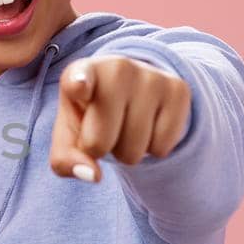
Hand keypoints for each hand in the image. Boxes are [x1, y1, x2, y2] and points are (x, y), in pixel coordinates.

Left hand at [50, 55, 189, 181]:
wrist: (130, 90)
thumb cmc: (90, 115)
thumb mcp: (69, 134)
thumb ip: (65, 159)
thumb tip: (93, 175)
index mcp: (79, 73)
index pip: (77, 79)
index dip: (78, 84)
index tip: (78, 87)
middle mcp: (116, 67)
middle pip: (100, 143)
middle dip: (99, 150)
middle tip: (104, 129)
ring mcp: (150, 76)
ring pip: (134, 151)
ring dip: (127, 151)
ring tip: (125, 126)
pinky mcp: (178, 89)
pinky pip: (162, 148)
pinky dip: (153, 149)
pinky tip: (148, 125)